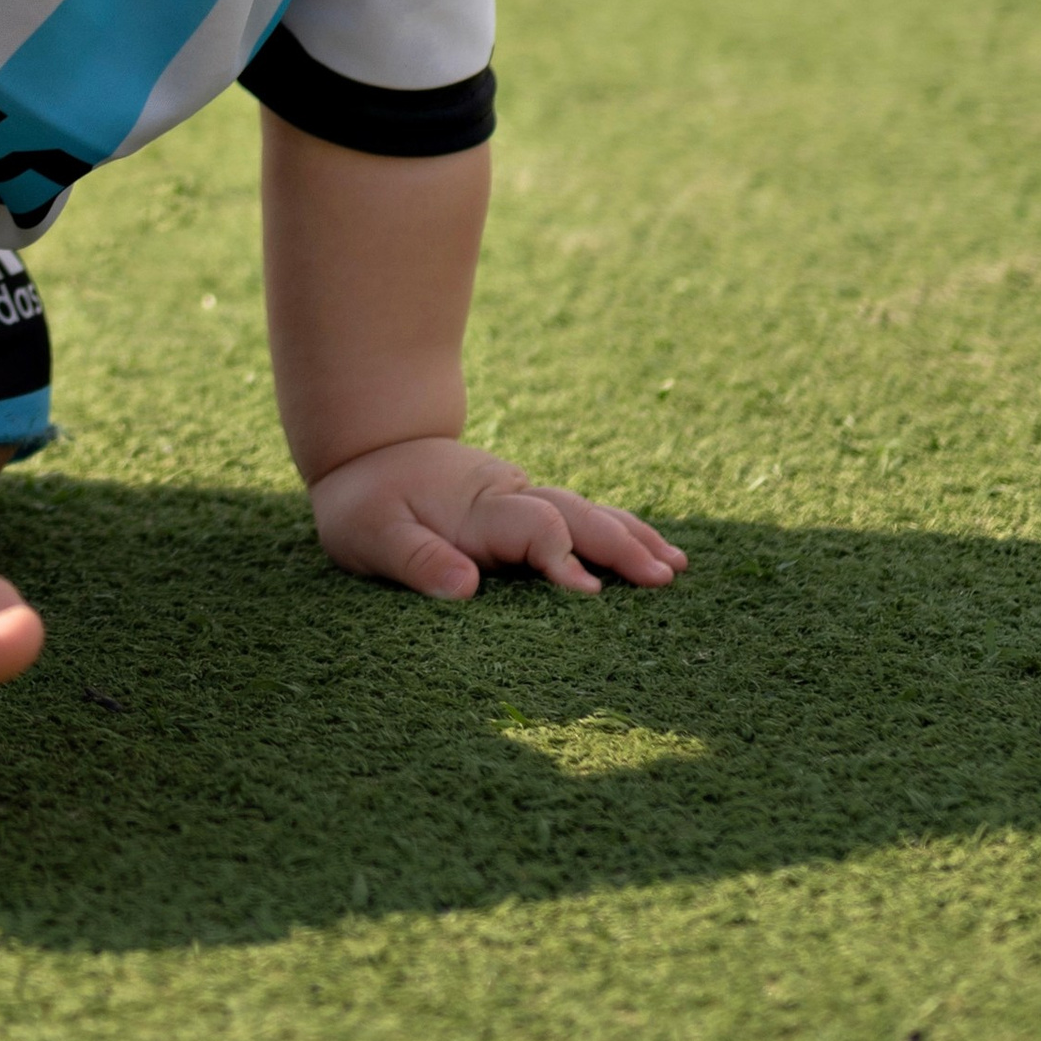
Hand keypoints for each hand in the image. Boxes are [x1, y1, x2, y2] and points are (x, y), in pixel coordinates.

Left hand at [309, 436, 685, 599]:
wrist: (367, 448)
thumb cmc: (364, 500)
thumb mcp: (369, 532)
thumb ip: (415, 560)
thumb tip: (465, 588)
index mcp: (476, 506)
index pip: (532, 528)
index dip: (561, 559)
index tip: (588, 593)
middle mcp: (508, 497)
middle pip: (576, 516)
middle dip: (621, 547)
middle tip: (664, 579)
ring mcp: (520, 500)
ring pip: (586, 513)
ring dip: (631, 537)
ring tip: (676, 567)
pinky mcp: (522, 509)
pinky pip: (578, 519)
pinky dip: (617, 532)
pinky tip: (649, 551)